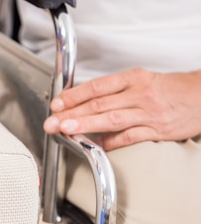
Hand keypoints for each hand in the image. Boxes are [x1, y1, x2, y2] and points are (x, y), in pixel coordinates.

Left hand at [43, 68, 200, 149]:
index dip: (74, 95)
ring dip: (85, 125)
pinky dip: (111, 142)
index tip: (57, 103)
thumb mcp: (142, 79)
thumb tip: (85, 100)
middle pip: (99, 104)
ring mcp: (149, 113)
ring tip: (66, 130)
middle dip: (72, 113)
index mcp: (133, 78)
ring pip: (111, 120)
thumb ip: (116, 89)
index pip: (97, 86)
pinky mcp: (158, 131)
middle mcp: (139, 94)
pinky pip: (130, 137)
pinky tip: (95, 145)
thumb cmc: (171, 88)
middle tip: (52, 121)